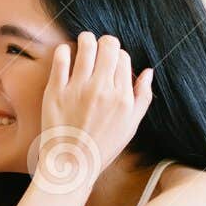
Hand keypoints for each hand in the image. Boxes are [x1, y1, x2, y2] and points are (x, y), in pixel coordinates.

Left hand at [34, 32, 153, 192]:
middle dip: (105, 43)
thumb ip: (142, 97)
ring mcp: (78, 89)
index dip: (118, 56)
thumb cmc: (102, 146)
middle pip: (108, 45)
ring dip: (86, 40)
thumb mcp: (131, 126)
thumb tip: (149, 71)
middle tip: (99, 50)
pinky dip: (64, 50)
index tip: (111, 64)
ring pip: (86, 44)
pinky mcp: (56, 91)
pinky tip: (66, 56)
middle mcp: (101, 89)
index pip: (124, 57)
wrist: (71, 165)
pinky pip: (61, 57)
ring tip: (83, 45)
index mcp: (122, 97)